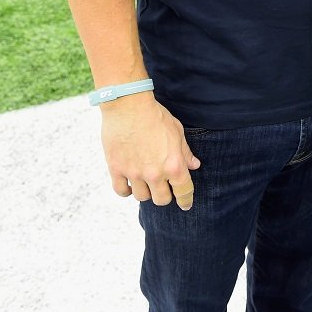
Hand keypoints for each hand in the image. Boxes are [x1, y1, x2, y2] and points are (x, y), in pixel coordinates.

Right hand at [100, 94, 200, 210]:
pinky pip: (121, 191)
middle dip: (165, 195)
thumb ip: (185, 152)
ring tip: (145, 181)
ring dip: (146, 191)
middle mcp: (155, 174)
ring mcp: (134, 173)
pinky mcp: (116, 169)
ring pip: (142, 197)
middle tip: (163, 187)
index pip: (184, 192)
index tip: (185, 205)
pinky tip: (130, 184)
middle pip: (162, 200)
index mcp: (174, 165)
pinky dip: (126, 190)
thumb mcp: (177, 131)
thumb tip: (194, 165)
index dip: (186, 200)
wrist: (128, 105)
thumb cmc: (155, 115)